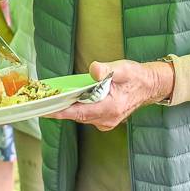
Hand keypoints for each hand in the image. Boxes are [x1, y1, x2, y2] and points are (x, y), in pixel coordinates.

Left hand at [45, 60, 173, 130]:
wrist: (150, 86)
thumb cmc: (136, 77)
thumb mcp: (124, 69)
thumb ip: (108, 70)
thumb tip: (94, 70)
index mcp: (110, 108)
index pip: (79, 112)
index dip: (61, 112)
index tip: (45, 110)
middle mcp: (106, 119)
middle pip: (76, 116)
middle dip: (58, 110)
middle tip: (38, 103)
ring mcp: (105, 121)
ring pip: (80, 117)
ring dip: (65, 110)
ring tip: (47, 101)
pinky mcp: (104, 119)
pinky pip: (85, 115)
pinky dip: (74, 109)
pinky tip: (65, 100)